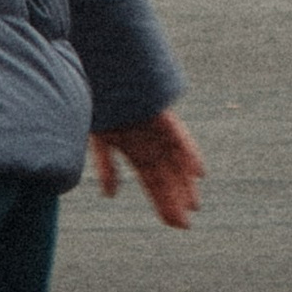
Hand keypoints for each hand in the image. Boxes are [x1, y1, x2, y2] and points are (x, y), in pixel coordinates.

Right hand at [90, 106, 206, 228]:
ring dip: (183, 183)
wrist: (96, 67)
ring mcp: (155, 126)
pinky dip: (188, 153)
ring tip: (193, 206)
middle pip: (165, 174)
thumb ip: (106, 166)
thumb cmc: (93, 100)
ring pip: (174, 160)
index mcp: (131, 145)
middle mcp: (147, 138)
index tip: (173, 223)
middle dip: (173, 198)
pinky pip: (177, 135)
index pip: (151, 179)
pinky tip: (198, 172)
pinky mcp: (160, 112)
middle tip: (185, 223)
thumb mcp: (98, 139)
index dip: (162, 201)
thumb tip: (110, 196)